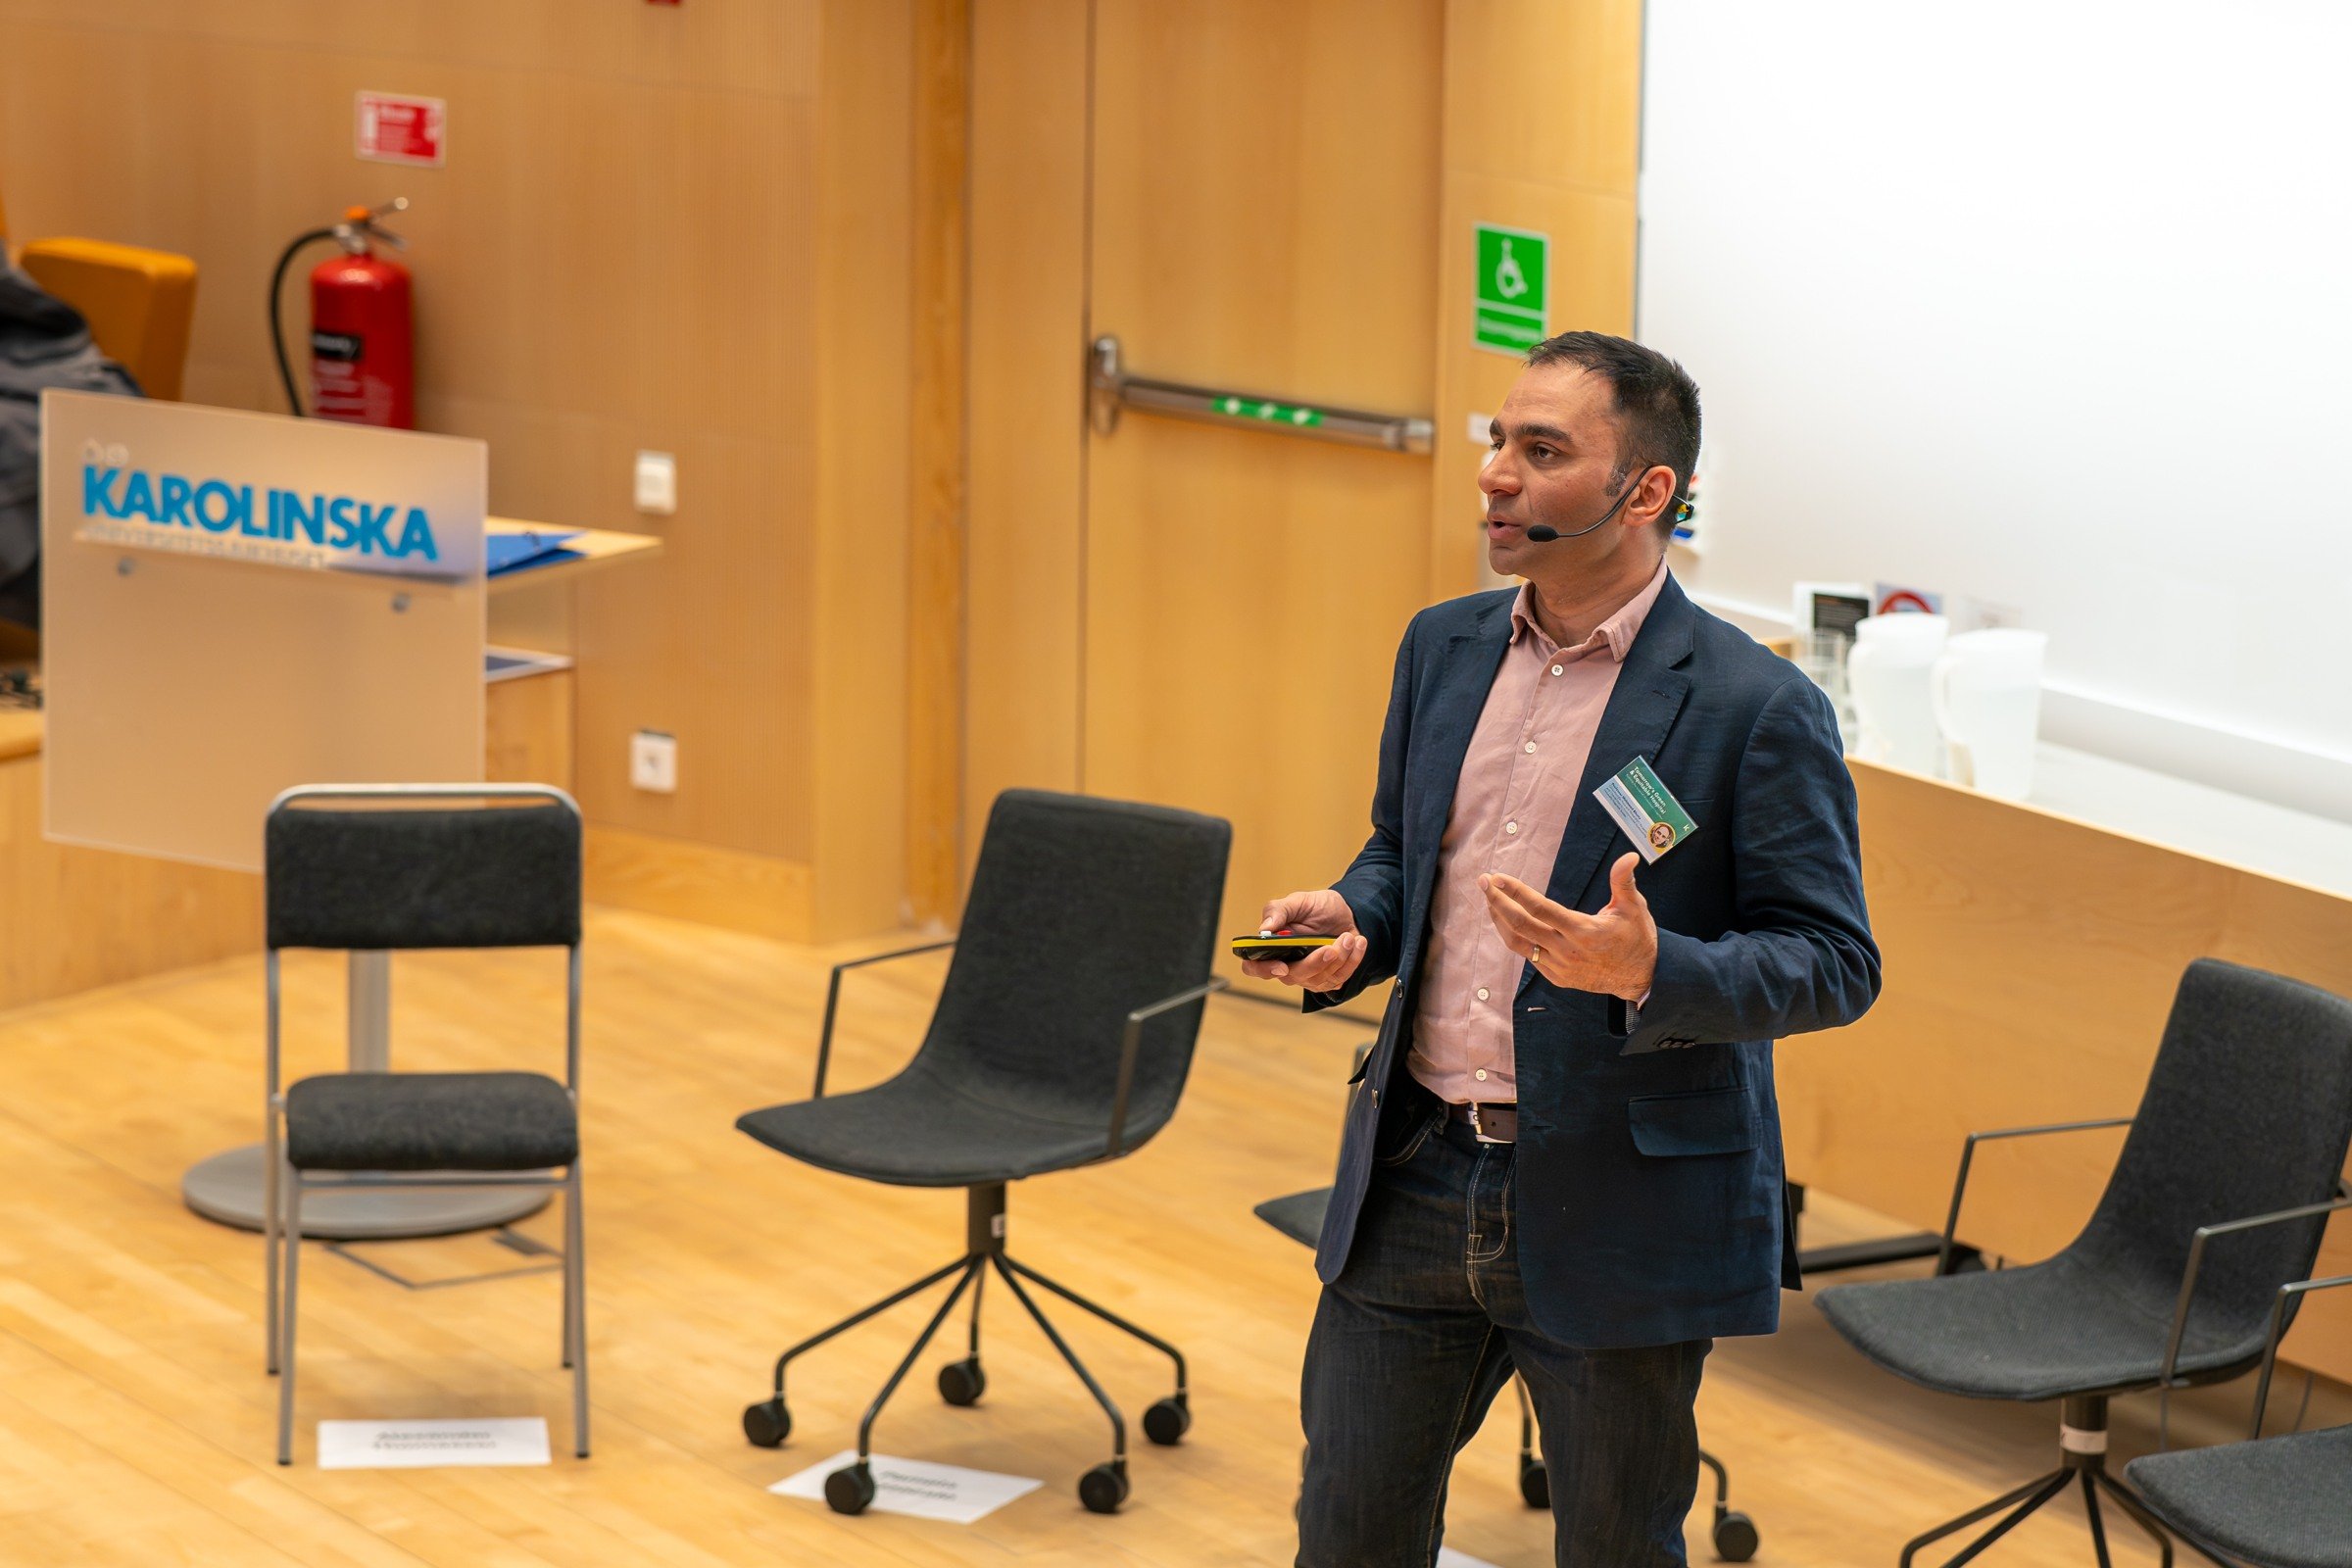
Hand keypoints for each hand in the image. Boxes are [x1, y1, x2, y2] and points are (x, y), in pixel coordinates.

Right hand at [1240, 889, 1365, 993]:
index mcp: (1273, 947)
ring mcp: (1309, 974)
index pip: (1255, 967)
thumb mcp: (1298, 901)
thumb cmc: (1317, 907)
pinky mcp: (1329, 977)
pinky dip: (1352, 961)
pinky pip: (1339, 978)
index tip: (1282, 966)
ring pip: (1319, 979)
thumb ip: (1278, 910)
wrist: (1345, 911)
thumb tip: (1265, 929)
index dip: (1264, 970)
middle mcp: (1287, 964)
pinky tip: (1357, 943)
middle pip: (1293, 976)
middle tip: (1331, 948)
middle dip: (1315, 963)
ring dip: (1339, 959)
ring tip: (1348, 937)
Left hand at [1481, 854, 1656, 1000]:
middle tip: (1484, 882)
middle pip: (1522, 925)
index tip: (1498, 878)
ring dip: (1500, 921)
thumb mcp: (1634, 907)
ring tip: (1490, 900)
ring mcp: (1560, 967)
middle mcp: (1567, 951)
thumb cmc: (1637, 938)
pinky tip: (1509, 922)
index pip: (1540, 909)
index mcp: (1584, 931)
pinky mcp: (1557, 977)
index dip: (1516, 892)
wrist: (1641, 978)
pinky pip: (1529, 956)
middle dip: (1498, 902)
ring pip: (1519, 943)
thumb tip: (1628, 856)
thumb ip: (1623, 881)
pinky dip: (1515, 937)